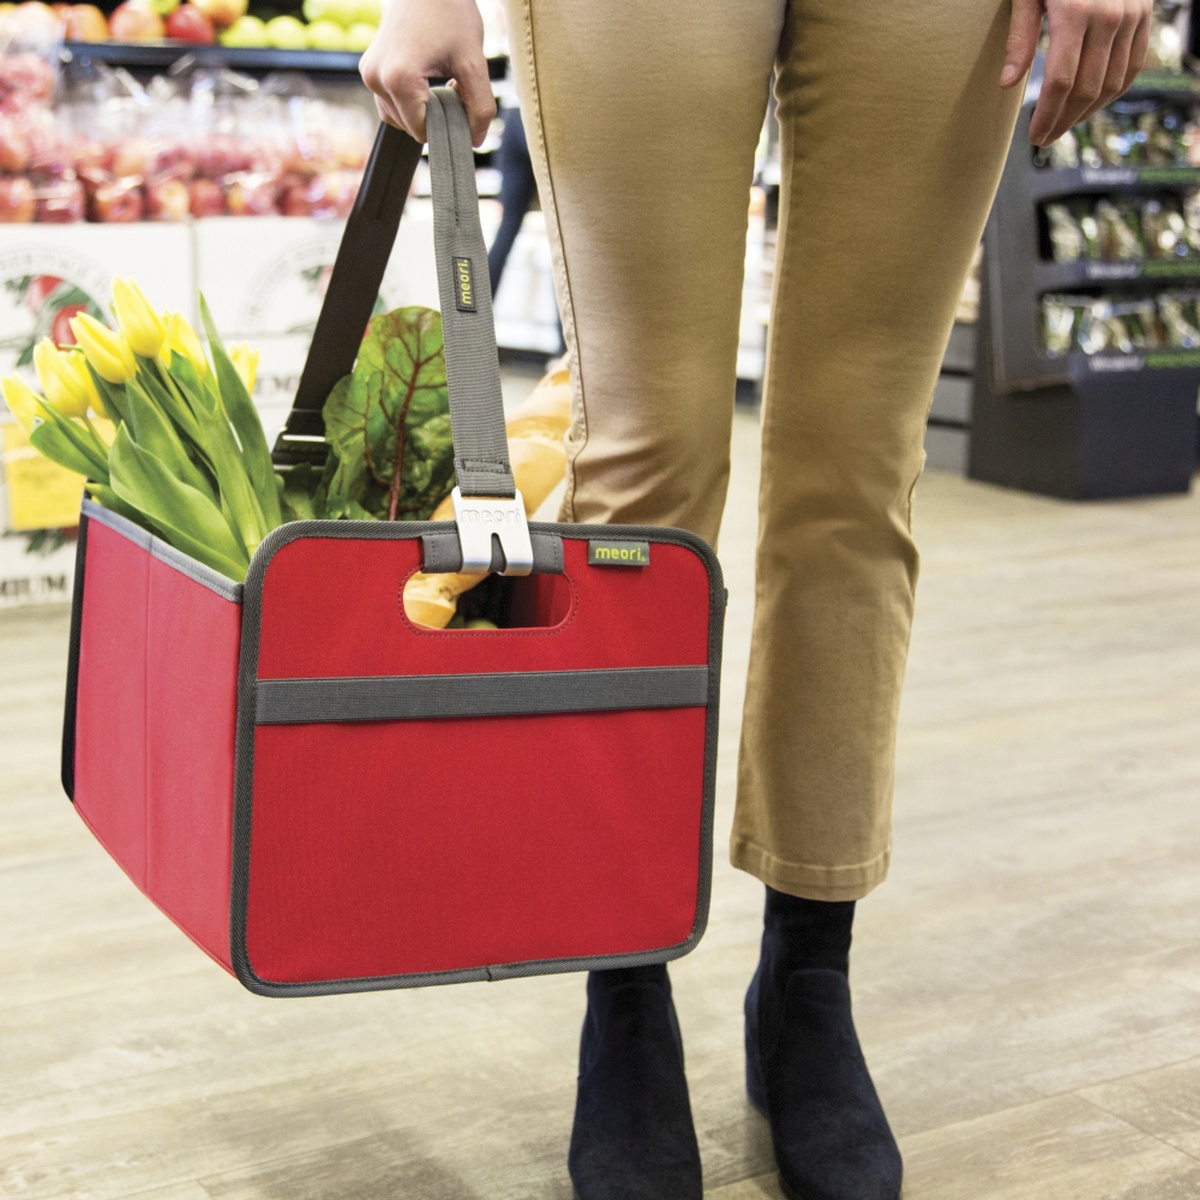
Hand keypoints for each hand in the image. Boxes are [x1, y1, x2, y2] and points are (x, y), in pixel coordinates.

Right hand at [359, 0, 495, 145]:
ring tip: (438, 81)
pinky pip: (389, 102)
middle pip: (409, 127)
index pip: (422, 132)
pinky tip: (424, 80)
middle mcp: (376, 78)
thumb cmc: (450, 13)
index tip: (460, 104)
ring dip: (420, 110)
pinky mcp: (368, 68)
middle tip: (451, 85)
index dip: (445, 126)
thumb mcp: (474, 63)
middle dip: (433, 116)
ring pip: (398, 118)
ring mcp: (369, 73)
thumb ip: (480, 107)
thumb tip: (475, 140)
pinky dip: (408, 101)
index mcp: (398, 80)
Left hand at [1000, 0, 1151, 146]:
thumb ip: (1019, 37)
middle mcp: (1110, 17)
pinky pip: (1134, 65)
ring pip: (1113, 82)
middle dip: (1064, 120)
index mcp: (1076, 13)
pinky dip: (1114, 90)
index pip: (1062, 82)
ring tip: (1064, 123)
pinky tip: (1092, 104)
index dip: (1048, 116)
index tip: (1035, 137)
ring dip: (1088, 111)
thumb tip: (1007, 84)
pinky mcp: (1145, 14)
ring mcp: (1132, 16)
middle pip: (1088, 88)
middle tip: (1045, 138)